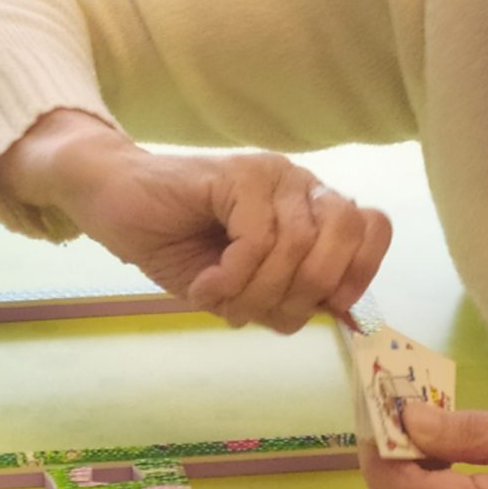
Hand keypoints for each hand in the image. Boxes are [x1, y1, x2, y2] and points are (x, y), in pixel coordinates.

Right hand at [0, 112, 390, 331]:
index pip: (372, 228)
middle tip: (260, 313)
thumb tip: (330, 314)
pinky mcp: (235, 174)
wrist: (115, 203)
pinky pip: (257, 237)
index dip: (360, 272)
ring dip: (260, 291)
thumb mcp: (243, 284)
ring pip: (299, 244)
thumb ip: (287, 292)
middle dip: (306, 291)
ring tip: (222, 303)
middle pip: (344, 236)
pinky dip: (233, 276)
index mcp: (310, 208)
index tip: (330, 307)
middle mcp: (298, 185)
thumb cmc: (179, 245)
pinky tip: (206, 288)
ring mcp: (269, 175)